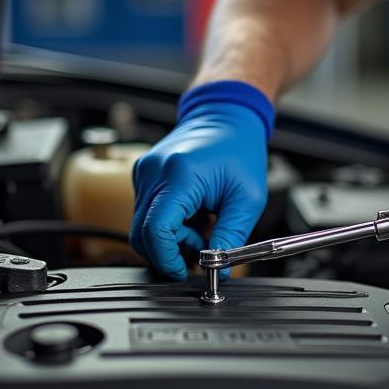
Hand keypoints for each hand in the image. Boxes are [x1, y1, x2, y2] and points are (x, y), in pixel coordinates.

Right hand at [130, 90, 269, 279]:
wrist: (226, 116)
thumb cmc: (239, 149)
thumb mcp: (247, 199)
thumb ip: (231, 237)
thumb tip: (219, 269)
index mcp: (179, 175)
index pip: (156, 230)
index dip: (167, 258)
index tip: (184, 271)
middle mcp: (154, 172)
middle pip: (142, 233)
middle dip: (168, 253)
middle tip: (199, 251)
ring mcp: (145, 172)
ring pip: (143, 226)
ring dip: (170, 238)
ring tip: (201, 228)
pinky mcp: (144, 175)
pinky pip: (146, 212)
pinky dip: (167, 224)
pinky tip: (192, 216)